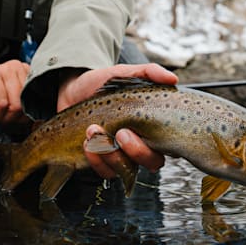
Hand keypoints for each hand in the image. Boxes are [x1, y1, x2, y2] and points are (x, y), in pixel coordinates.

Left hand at [57, 63, 177, 179]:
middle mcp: (141, 144)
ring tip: (92, 129)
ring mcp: (122, 155)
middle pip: (151, 163)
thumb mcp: (124, 74)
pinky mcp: (102, 162)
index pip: (167, 147)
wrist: (72, 90)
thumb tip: (173, 79)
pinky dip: (95, 159)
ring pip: (126, 169)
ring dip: (109, 152)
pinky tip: (86, 143)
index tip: (134, 129)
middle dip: (136, 150)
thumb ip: (149, 73)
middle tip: (120, 132)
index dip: (157, 145)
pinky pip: (105, 172)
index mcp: (152, 126)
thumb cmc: (102, 84)